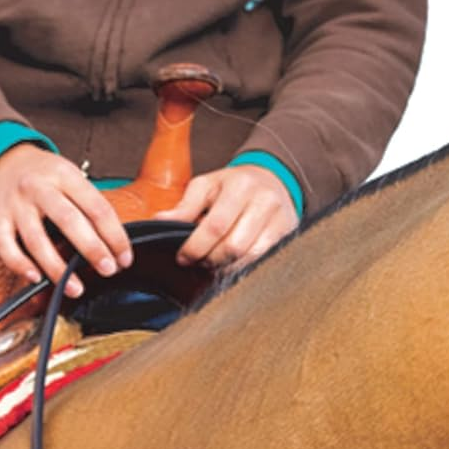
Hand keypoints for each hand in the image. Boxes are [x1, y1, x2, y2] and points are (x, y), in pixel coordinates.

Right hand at [0, 144, 132, 297]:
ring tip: (76, 288)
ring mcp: (17, 204)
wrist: (2, 160)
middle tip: (108, 270)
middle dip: (92, 249)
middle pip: (69, 221)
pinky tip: (36, 278)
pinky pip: (5, 246)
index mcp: (65, 176)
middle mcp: (39, 188)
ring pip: (37, 239)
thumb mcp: (71, 178)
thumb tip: (116, 246)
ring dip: (58, 268)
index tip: (125, 258)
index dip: (115, 236)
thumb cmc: (45, 176)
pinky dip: (20, 264)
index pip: (97, 208)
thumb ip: (90, 206)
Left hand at [155, 164, 299, 268]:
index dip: (196, 246)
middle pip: (233, 246)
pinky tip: (231, 264)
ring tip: (213, 264)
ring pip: (249, 258)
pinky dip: (243, 267)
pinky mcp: (287, 235)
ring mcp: (280, 220)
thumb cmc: (235, 185)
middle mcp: (264, 201)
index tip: (183, 257)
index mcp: (240, 186)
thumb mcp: (207, 186)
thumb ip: (185, 205)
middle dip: (211, 260)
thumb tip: (160, 220)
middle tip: (198, 262)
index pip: (216, 225)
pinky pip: (263, 261)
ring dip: (226, 267)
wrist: (273, 181)